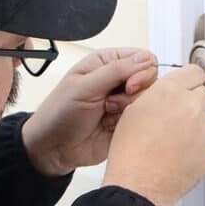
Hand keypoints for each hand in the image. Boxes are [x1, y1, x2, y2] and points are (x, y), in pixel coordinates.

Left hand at [21, 48, 159, 176]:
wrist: (54, 147)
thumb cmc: (60, 113)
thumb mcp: (85, 86)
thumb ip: (116, 70)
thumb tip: (146, 59)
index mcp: (106, 63)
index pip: (143, 58)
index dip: (142, 71)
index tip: (129, 84)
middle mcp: (117, 80)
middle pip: (150, 80)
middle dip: (133, 93)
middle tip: (111, 102)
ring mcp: (123, 102)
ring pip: (147, 101)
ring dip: (126, 109)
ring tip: (105, 114)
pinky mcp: (126, 122)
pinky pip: (142, 120)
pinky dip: (127, 124)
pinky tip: (109, 126)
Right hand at [101, 64, 204, 205]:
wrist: (139, 185)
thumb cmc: (130, 153)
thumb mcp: (132, 111)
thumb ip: (156, 95)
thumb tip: (167, 93)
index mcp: (169, 91)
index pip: (194, 71)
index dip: (188, 80)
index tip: (186, 85)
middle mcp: (190, 105)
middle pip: (200, 94)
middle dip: (188, 103)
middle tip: (171, 119)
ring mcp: (204, 127)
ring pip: (203, 118)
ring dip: (192, 125)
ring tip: (170, 143)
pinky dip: (196, 145)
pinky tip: (177, 154)